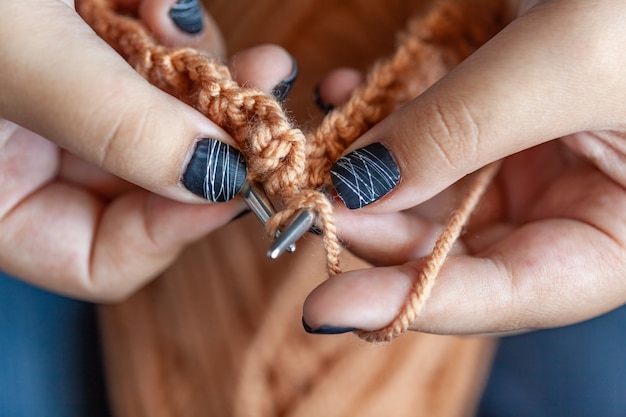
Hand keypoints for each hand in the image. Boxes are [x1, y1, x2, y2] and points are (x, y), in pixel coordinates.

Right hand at [0, 0, 295, 300]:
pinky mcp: (77, 47)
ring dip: (193, 70)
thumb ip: (117, 127)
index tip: (233, 175)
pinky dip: (163, 27)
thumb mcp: (17, 55)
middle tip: (255, 84)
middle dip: (205, 132)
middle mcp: (29, 158)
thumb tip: (217, 180)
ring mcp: (58, 100)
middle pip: (150, 181)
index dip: (175, 228)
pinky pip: (145, 59)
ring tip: (178, 17)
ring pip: (161, 117)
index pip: (102, 261)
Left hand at [303, 0, 625, 335]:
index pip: (508, 293)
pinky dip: (384, 120)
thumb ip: (461, 130)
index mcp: (620, 233)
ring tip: (320, 154)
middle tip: (312, 203)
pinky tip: (348, 94)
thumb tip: (360, 187)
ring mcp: (530, 162)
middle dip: (376, 228)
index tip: (324, 308)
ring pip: (429, 194)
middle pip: (454, 249)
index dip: (410, 304)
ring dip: (367, 175)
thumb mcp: (571, 62)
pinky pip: (426, 135)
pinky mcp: (497, 117)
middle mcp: (570, 207)